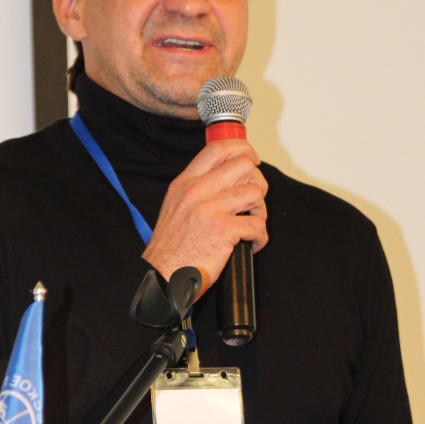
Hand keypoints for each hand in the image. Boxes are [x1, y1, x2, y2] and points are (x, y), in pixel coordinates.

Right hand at [142, 138, 267, 292]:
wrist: (163, 275)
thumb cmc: (171, 247)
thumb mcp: (175, 205)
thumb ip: (196, 188)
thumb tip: (226, 178)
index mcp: (186, 182)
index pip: (217, 149)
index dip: (242, 149)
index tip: (252, 159)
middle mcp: (198, 190)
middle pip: (244, 165)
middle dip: (258, 182)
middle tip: (253, 200)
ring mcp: (211, 209)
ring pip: (255, 193)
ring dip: (260, 211)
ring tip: (252, 224)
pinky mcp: (224, 230)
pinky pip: (257, 225)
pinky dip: (260, 237)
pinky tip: (252, 244)